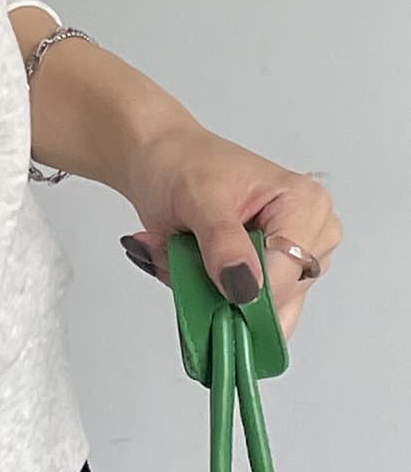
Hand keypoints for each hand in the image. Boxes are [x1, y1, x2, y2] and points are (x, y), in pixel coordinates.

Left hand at [116, 123, 341, 342]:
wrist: (161, 159)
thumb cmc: (182, 164)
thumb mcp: (196, 196)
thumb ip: (222, 242)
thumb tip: (245, 288)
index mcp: (306, 205)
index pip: (288, 273)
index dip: (242, 287)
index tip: (201, 276)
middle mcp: (310, 235)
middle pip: (277, 298)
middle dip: (218, 286)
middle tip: (177, 252)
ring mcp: (292, 260)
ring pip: (257, 311)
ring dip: (206, 289)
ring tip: (178, 249)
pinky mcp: (269, 277)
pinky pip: (242, 310)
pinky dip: (205, 293)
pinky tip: (184, 259)